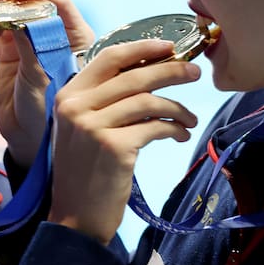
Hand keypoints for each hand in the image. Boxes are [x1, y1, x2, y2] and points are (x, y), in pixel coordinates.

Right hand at [0, 0, 95, 164]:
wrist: (26, 137)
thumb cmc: (45, 113)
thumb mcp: (40, 77)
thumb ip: (31, 45)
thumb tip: (19, 17)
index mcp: (76, 37)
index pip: (60, 1)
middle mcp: (56, 33)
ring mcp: (33, 39)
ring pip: (18, 6)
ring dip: (2, 9)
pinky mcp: (12, 48)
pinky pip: (0, 25)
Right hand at [47, 39, 199, 244]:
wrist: (76, 217)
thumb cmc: (85, 171)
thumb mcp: (82, 128)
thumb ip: (104, 100)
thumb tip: (149, 72)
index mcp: (68, 95)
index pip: (109, 58)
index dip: (143, 48)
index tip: (169, 47)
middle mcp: (77, 106)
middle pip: (134, 75)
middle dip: (170, 71)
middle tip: (194, 73)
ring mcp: (93, 126)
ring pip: (148, 101)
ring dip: (177, 107)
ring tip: (190, 119)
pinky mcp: (113, 147)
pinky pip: (154, 126)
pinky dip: (173, 128)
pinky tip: (180, 134)